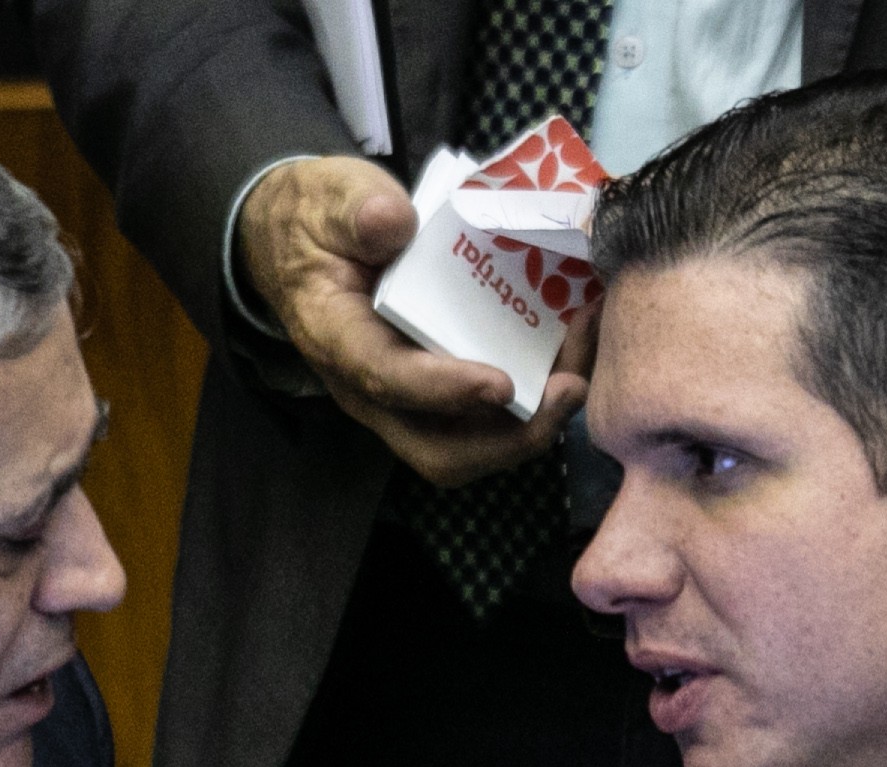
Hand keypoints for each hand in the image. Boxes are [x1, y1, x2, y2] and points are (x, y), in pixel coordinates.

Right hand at [236, 155, 589, 487]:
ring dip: (535, 422)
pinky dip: (535, 399)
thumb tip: (394, 222)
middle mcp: (371, 388)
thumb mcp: (329, 197)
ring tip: (582, 370)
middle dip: (510, 437)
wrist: (304, 243)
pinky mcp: (437, 393)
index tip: (502, 385)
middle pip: (438, 450)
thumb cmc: (320, 221)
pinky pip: (488, 421)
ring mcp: (407, 399)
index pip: (386, 379)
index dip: (444, 390)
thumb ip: (357, 209)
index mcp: (337, 339)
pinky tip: (572, 352)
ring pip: (472, 446)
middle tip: (568, 392)